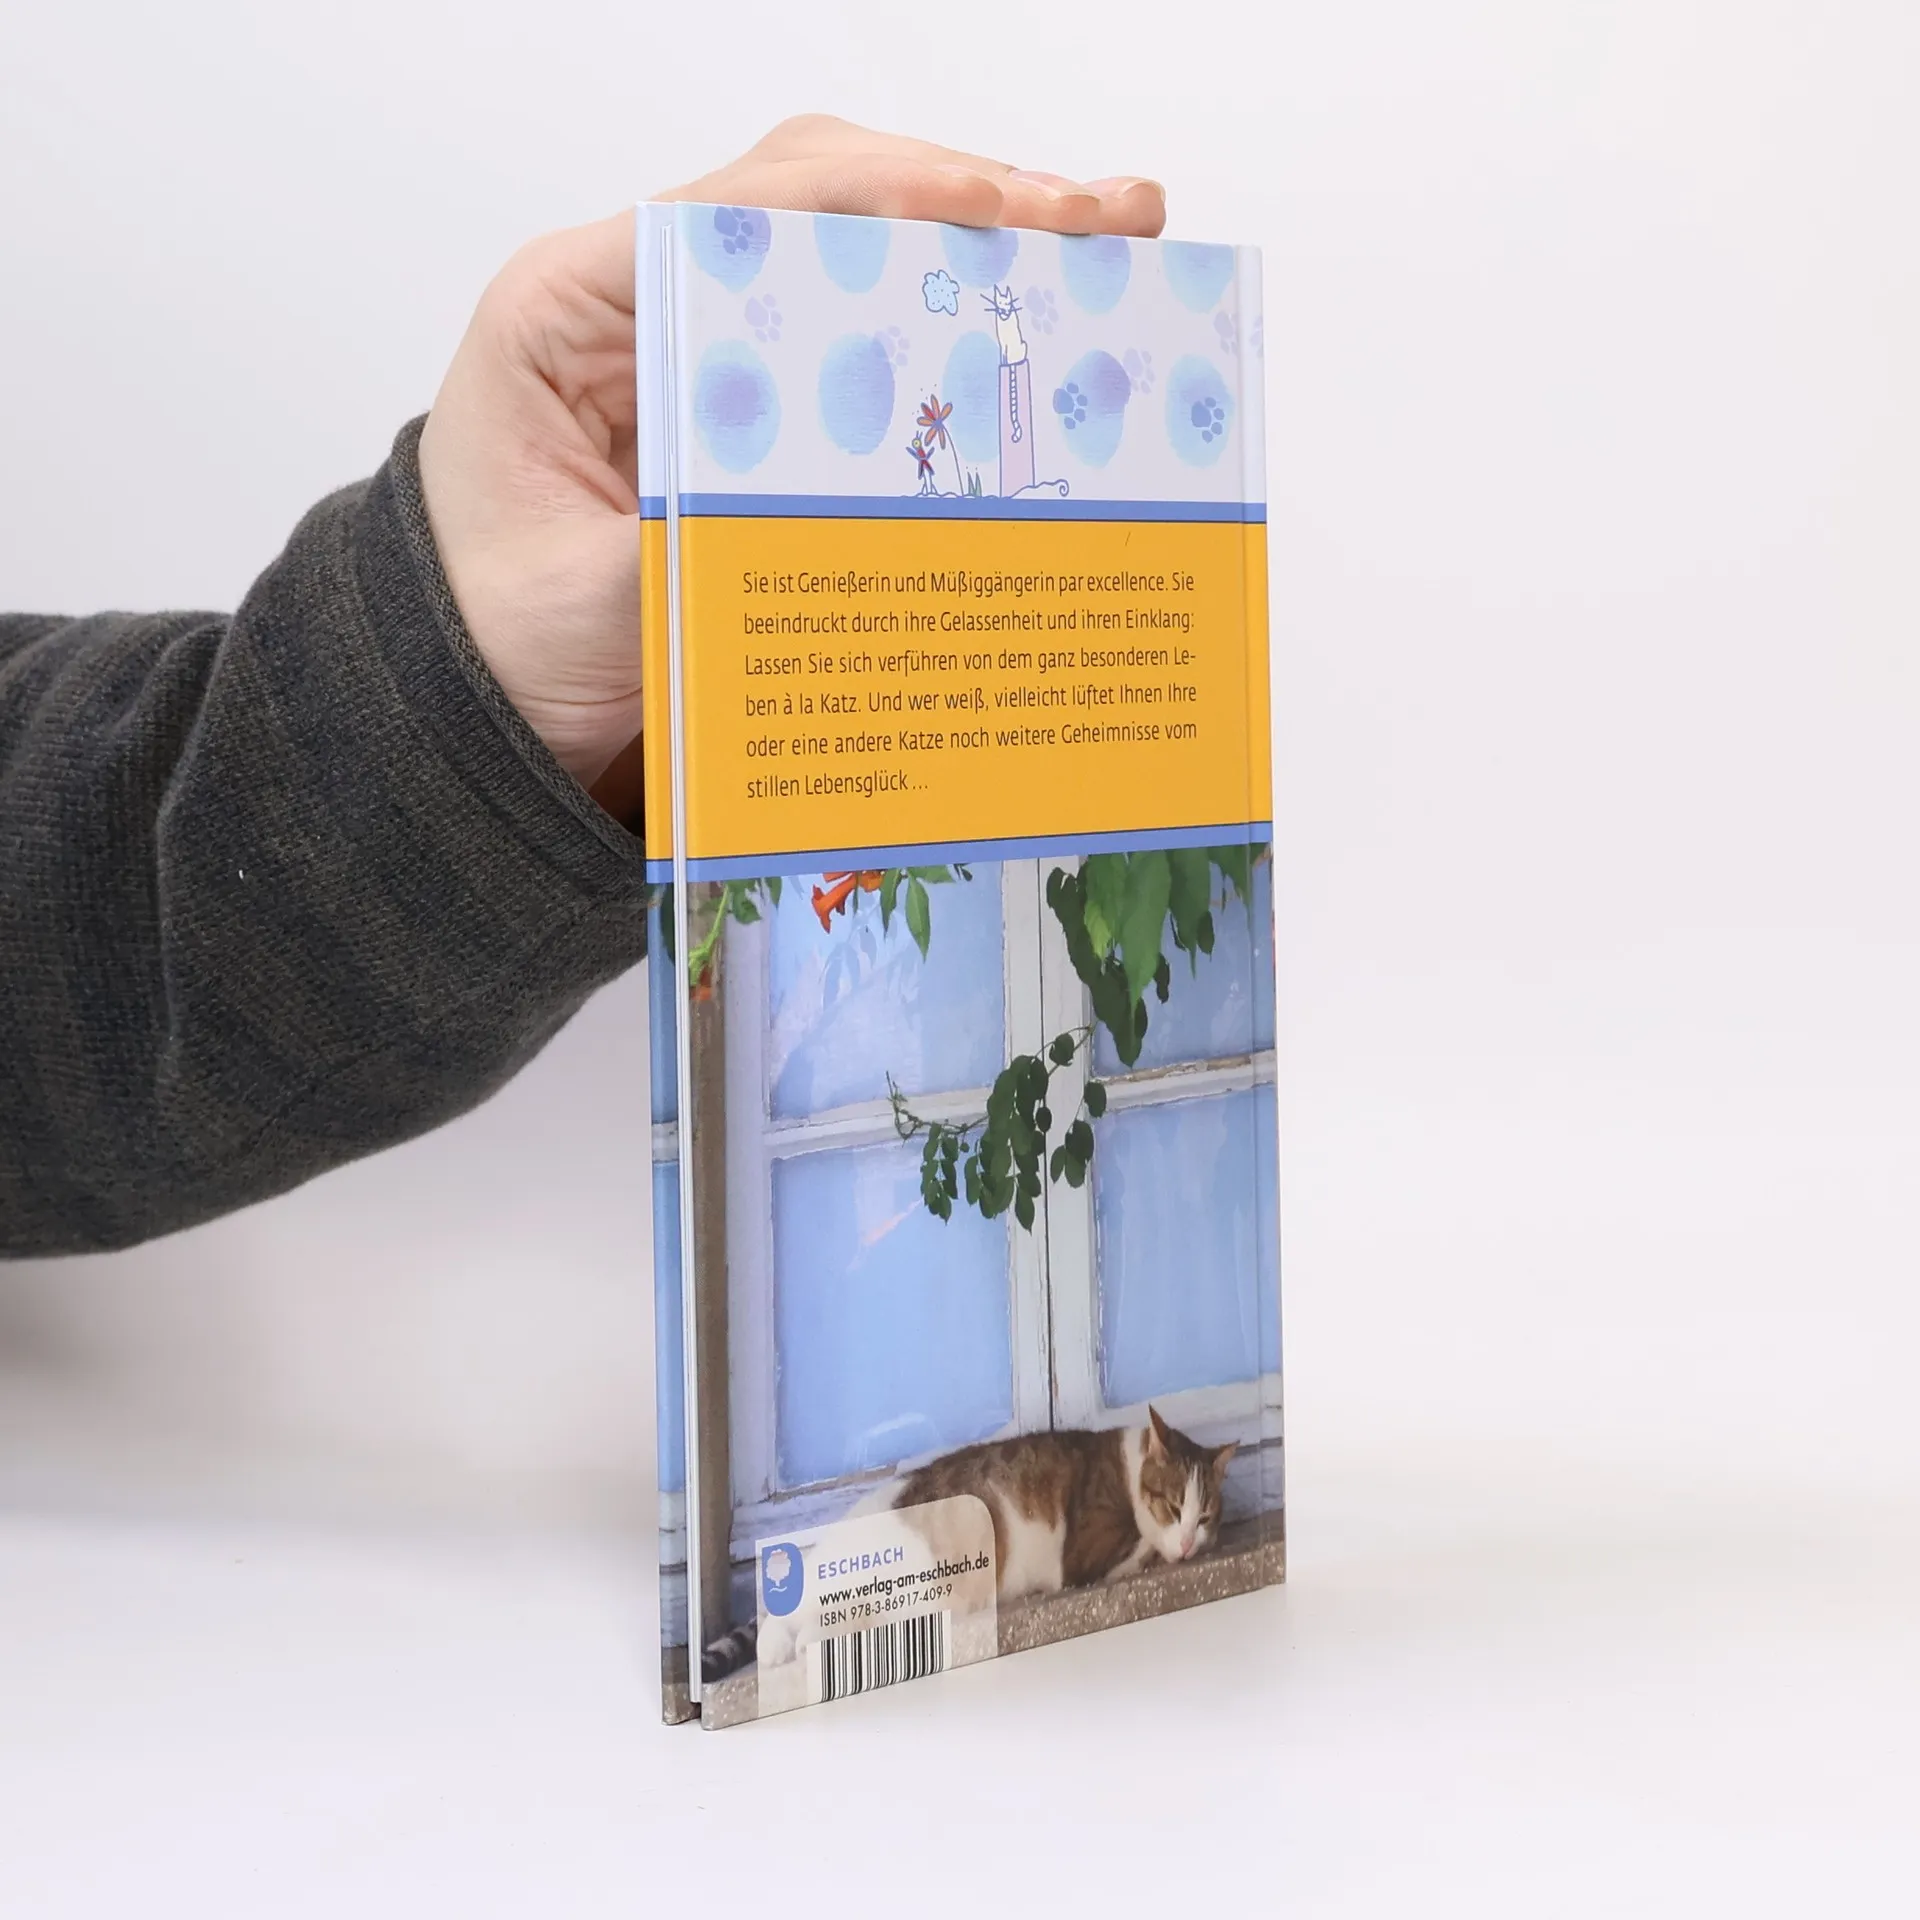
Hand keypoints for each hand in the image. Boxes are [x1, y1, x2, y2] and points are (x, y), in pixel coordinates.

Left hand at [417, 116, 1166, 814]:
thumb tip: (815, 525)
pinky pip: (857, 330)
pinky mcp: (752, 399)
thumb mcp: (582, 605)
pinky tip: (1034, 313)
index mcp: (569, 310)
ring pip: (848, 245)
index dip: (872, 198)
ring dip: (974, 239)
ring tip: (1103, 239)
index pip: (735, 212)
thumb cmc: (498, 638)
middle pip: (811, 200)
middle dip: (958, 195)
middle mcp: (640, 298)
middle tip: (1092, 217)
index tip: (987, 209)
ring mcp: (703, 342)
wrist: (484, 698)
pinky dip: (946, 314)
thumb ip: (688, 550)